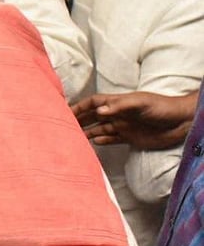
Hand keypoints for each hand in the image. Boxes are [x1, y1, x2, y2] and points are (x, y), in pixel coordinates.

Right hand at [72, 91, 196, 149]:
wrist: (181, 122)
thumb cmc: (161, 107)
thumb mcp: (140, 103)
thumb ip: (119, 107)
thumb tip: (99, 110)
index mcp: (118, 103)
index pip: (94, 103)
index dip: (80, 106)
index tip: (66, 111)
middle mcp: (117, 114)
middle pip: (93, 115)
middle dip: (80, 119)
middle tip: (64, 125)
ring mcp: (123, 126)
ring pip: (100, 128)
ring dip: (88, 131)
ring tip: (74, 136)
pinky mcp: (130, 137)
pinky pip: (112, 138)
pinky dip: (102, 140)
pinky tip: (94, 142)